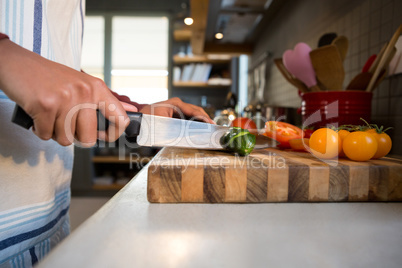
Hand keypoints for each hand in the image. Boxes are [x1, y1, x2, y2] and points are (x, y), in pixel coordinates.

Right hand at [0, 39, 132, 146]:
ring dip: (54, 132)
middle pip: (89, 138)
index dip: (113, 135)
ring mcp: (66, 98)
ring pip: (66, 139)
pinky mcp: (46, 105)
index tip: (102, 136)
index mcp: (97, 88)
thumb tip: (131, 110)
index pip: (120, 119)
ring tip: (50, 116)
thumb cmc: (49, 77)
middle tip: (64, 124)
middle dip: (75, 137)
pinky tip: (38, 115)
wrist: (16, 63)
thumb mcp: (81, 83)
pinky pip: (46, 135)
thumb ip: (104, 100)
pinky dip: (40, 130)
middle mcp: (85, 92)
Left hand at [139, 97, 213, 123]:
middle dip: (205, 119)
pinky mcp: (175, 113)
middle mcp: (177, 104)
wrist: (137, 122)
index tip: (211, 125)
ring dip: (201, 121)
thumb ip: (176, 129)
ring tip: (209, 129)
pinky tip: (199, 128)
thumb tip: (187, 135)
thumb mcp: (162, 125)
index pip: (194, 110)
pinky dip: (194, 122)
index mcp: (175, 104)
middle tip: (213, 128)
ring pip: (193, 114)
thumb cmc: (147, 122)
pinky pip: (188, 116)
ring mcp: (176, 108)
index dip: (204, 118)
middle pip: (196, 111)